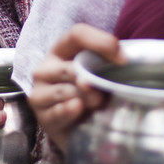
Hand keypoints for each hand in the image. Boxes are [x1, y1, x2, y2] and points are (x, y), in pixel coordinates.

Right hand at [28, 24, 123, 151]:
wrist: (79, 128)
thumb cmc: (92, 93)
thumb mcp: (100, 73)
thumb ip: (107, 62)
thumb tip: (122, 60)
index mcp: (61, 50)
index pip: (77, 34)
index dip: (102, 43)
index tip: (123, 61)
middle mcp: (46, 69)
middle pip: (69, 68)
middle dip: (90, 79)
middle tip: (105, 91)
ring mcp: (40, 93)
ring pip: (63, 91)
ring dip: (85, 98)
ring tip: (98, 104)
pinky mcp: (42, 117)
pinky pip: (57, 112)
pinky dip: (71, 111)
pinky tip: (80, 110)